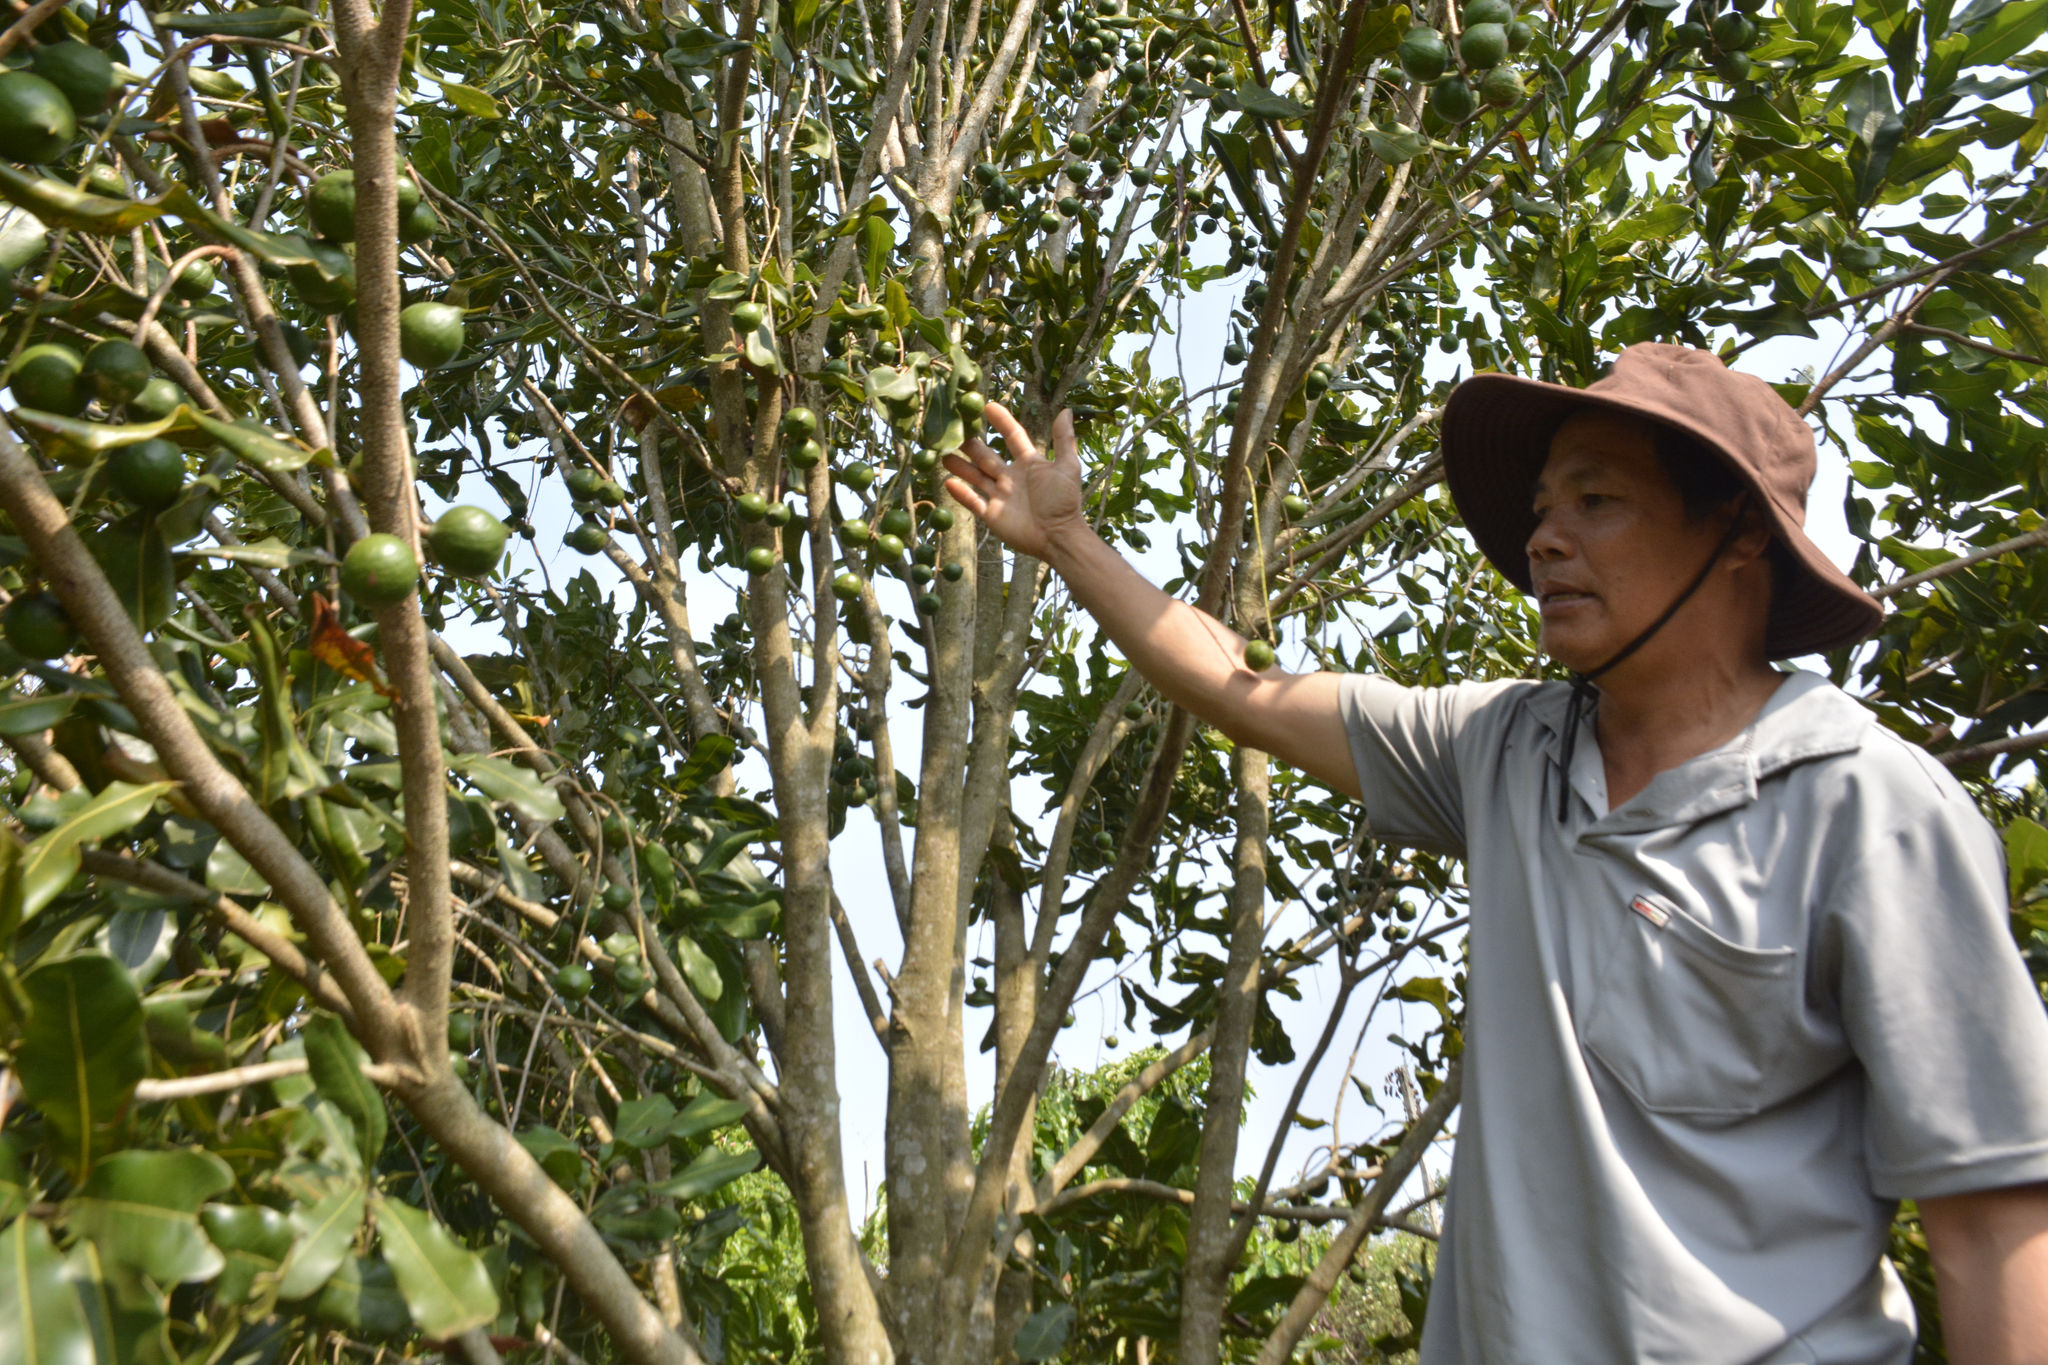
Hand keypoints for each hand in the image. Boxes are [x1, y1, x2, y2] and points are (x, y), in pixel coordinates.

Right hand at [942, 402, 1085, 561]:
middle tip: (954, 430)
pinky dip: (961, 493)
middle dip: (971, 444)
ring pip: (976, 477)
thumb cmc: (1064, 501)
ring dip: (961, 466)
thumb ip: (1064, 440)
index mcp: (1029, 464)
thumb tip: (1066, 410)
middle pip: (987, 457)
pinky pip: (973, 502)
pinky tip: (948, 482)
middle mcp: (1011, 478)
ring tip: (943, 454)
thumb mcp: (1067, 467)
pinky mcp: (992, 515)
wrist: (1058, 536)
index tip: (987, 406)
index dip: (1002, 422)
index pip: (1013, 437)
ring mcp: (1000, 496)